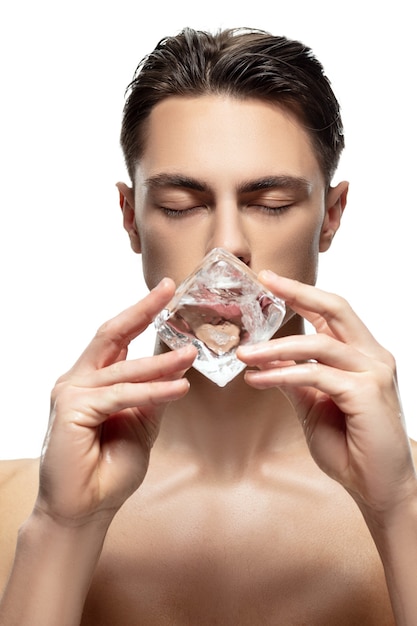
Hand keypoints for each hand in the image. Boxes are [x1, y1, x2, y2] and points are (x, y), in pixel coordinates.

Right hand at [35, 278, 196, 525]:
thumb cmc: (109, 469)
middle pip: (111, 334)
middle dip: (141, 310)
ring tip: (191, 353)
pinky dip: (152, 391)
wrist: (85, 509)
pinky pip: (121, 395)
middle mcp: (77, 380)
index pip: (118, 338)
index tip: (165, 292)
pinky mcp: (72, 409)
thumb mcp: (140, 424)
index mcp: (92, 380)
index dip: (140, 314)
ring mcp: (70, 392)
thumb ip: (151, 395)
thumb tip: (175, 366)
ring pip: (123, 368)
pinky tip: (178, 388)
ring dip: (160, 362)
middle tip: (168, 289)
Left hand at [238, 271, 416, 515]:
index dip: (302, 295)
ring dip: (276, 348)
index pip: (331, 314)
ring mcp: (374, 372)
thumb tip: (269, 364)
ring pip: (320, 344)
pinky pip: (317, 375)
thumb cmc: (350, 448)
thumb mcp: (314, 408)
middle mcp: (373, 356)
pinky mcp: (367, 392)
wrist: (378, 489)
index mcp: (362, 356)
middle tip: (265, 281)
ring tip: (243, 354)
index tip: (270, 281)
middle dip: (298, 293)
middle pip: (336, 309)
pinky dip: (283, 375)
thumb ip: (297, 382)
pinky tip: (258, 380)